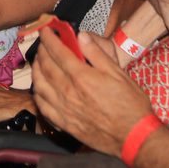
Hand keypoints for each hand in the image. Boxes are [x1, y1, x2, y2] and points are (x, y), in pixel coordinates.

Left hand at [32, 28, 151, 155]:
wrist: (132, 136)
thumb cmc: (130, 105)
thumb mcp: (118, 73)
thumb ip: (97, 54)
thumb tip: (81, 36)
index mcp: (82, 77)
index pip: (58, 52)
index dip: (49, 39)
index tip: (45, 31)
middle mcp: (68, 92)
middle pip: (46, 66)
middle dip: (42, 51)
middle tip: (43, 43)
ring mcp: (63, 109)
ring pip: (39, 85)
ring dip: (35, 70)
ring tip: (38, 62)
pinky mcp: (63, 123)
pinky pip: (42, 106)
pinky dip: (37, 93)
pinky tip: (39, 88)